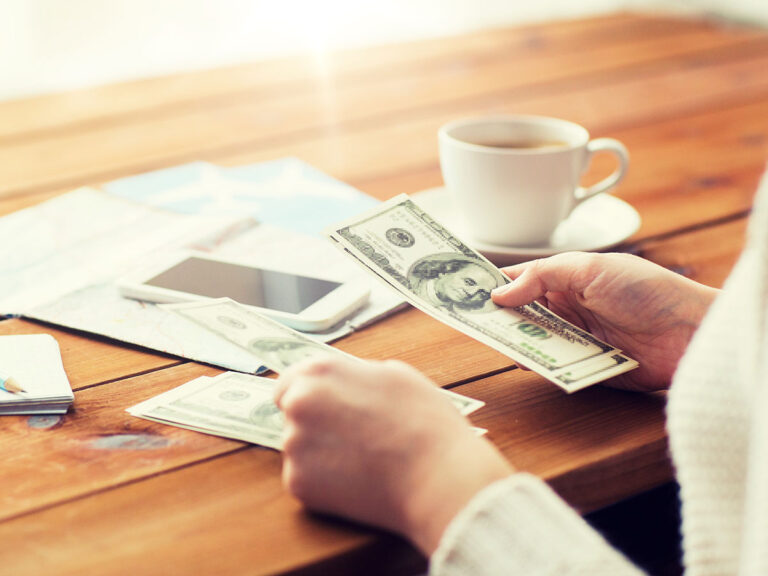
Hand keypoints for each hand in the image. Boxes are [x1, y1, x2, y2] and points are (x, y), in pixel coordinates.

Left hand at [274, 356, 512, 554]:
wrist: (438, 477)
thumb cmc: (425, 423)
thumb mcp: (396, 375)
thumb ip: (357, 374)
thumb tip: (347, 382)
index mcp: (319, 372)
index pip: (289, 382)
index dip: (308, 397)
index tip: (321, 410)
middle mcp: (298, 404)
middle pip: (292, 416)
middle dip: (314, 426)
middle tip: (350, 437)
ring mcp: (295, 445)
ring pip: (300, 450)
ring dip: (320, 455)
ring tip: (361, 459)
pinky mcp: (298, 483)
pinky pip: (307, 480)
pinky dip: (325, 483)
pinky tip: (357, 479)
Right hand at [491, 252, 718, 390]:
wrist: (691, 335)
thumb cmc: (647, 291)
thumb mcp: (590, 269)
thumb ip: (542, 277)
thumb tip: (500, 294)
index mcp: (567, 279)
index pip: (520, 280)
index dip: (493, 284)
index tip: (462, 290)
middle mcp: (568, 308)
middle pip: (521, 314)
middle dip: (498, 317)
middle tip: (470, 321)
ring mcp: (576, 339)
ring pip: (533, 341)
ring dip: (516, 341)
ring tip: (494, 340)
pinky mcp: (586, 367)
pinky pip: (554, 367)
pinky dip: (538, 365)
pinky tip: (524, 361)